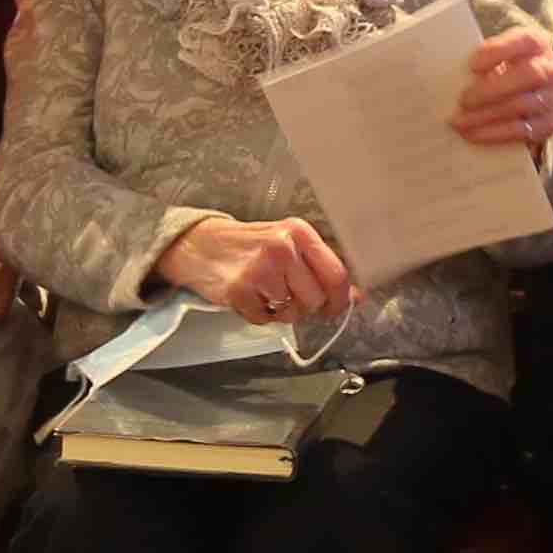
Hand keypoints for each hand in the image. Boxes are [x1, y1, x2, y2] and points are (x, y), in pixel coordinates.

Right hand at [160, 215, 355, 322]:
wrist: (199, 245)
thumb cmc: (248, 246)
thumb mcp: (288, 245)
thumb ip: (320, 268)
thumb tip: (353, 295)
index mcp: (300, 232)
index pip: (336, 275)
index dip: (339, 300)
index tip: (334, 309)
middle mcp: (282, 247)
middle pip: (316, 299)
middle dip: (305, 307)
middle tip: (288, 297)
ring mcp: (260, 269)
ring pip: (292, 312)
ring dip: (281, 312)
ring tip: (265, 293)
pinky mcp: (240, 290)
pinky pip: (265, 320)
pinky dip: (259, 315)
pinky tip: (249, 297)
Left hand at [448, 26, 552, 149]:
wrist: (531, 96)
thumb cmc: (506, 71)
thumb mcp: (498, 58)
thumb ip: (481, 63)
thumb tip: (452, 78)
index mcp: (537, 44)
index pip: (524, 42)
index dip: (498, 52)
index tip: (472, 65)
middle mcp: (552, 70)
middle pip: (528, 75)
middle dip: (491, 89)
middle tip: (463, 100)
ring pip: (521, 105)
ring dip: (486, 115)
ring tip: (460, 121)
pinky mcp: (549, 125)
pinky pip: (522, 131)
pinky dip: (494, 133)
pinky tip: (473, 134)